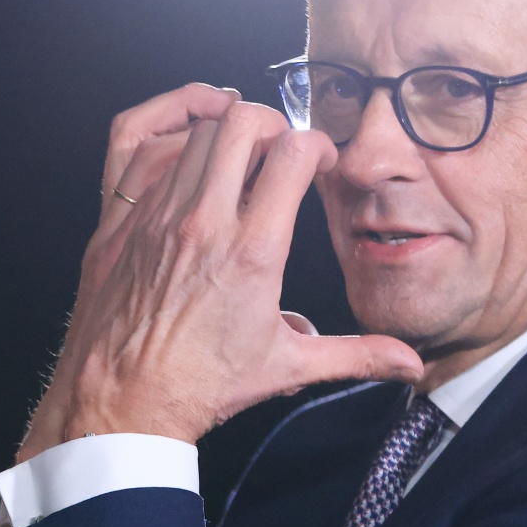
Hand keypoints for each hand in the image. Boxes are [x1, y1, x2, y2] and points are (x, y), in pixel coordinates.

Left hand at [17, 84, 421, 461]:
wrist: (119, 405)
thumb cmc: (197, 387)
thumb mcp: (285, 368)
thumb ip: (354, 356)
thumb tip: (410, 363)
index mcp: (253, 251)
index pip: (293, 154)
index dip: (316, 145)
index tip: (318, 164)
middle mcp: (203, 222)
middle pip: (242, 123)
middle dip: (271, 124)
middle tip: (278, 150)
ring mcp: (154, 216)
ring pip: (194, 130)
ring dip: (223, 127)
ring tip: (238, 146)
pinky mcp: (116, 221)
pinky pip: (133, 142)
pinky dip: (163, 122)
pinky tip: (183, 126)